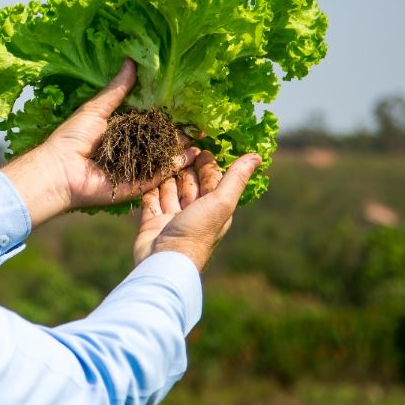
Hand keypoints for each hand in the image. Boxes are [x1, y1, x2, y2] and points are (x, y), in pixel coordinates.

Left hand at [1, 59, 196, 226]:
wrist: (60, 170)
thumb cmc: (72, 138)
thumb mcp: (96, 109)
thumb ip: (116, 90)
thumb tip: (130, 61)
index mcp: (121, 131)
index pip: (148, 122)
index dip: (166, 114)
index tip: (186, 105)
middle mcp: (130, 150)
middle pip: (160, 140)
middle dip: (180, 132)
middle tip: (202, 122)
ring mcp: (135, 169)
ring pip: (164, 157)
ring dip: (183, 148)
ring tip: (204, 136)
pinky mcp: (137, 185)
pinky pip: (159, 175)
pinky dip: (175, 166)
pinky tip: (193, 155)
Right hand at [132, 150, 260, 270]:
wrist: (165, 260)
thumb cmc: (197, 231)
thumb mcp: (221, 202)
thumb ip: (236, 178)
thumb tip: (258, 156)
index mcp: (213, 208)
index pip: (212, 180)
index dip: (207, 163)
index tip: (200, 144)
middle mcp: (194, 212)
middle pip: (189, 183)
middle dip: (184, 166)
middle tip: (177, 145)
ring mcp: (172, 217)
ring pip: (169, 189)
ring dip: (166, 174)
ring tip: (160, 154)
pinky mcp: (152, 222)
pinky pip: (150, 200)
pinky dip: (148, 187)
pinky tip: (146, 172)